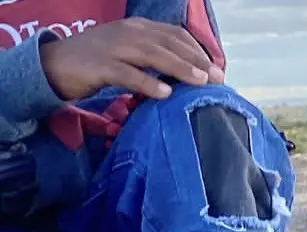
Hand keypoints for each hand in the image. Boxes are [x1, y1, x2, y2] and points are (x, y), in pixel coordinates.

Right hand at [40, 18, 224, 101]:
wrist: (55, 65)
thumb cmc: (98, 64)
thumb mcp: (129, 56)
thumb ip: (154, 61)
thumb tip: (187, 77)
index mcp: (137, 29)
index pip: (174, 34)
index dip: (197, 51)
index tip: (216, 69)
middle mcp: (128, 33)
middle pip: (168, 43)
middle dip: (196, 60)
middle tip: (217, 78)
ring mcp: (114, 47)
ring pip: (152, 54)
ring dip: (179, 67)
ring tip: (200, 82)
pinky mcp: (100, 66)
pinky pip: (128, 73)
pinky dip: (147, 82)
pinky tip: (165, 93)